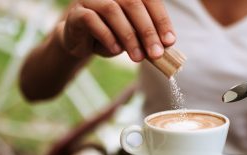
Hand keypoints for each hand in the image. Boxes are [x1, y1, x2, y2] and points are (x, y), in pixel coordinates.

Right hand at [58, 0, 175, 59]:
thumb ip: (147, 37)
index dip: (162, 20)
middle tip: (156, 53)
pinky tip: (116, 50)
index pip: (150, 0)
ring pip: (113, 10)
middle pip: (133, 4)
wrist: (82, 43)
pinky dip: (107, 36)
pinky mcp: (77, 12)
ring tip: (138, 57)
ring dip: (129, 37)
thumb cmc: (113, 36)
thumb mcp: (134, 37)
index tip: (170, 41)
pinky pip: (92, 20)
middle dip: (148, 31)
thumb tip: (165, 47)